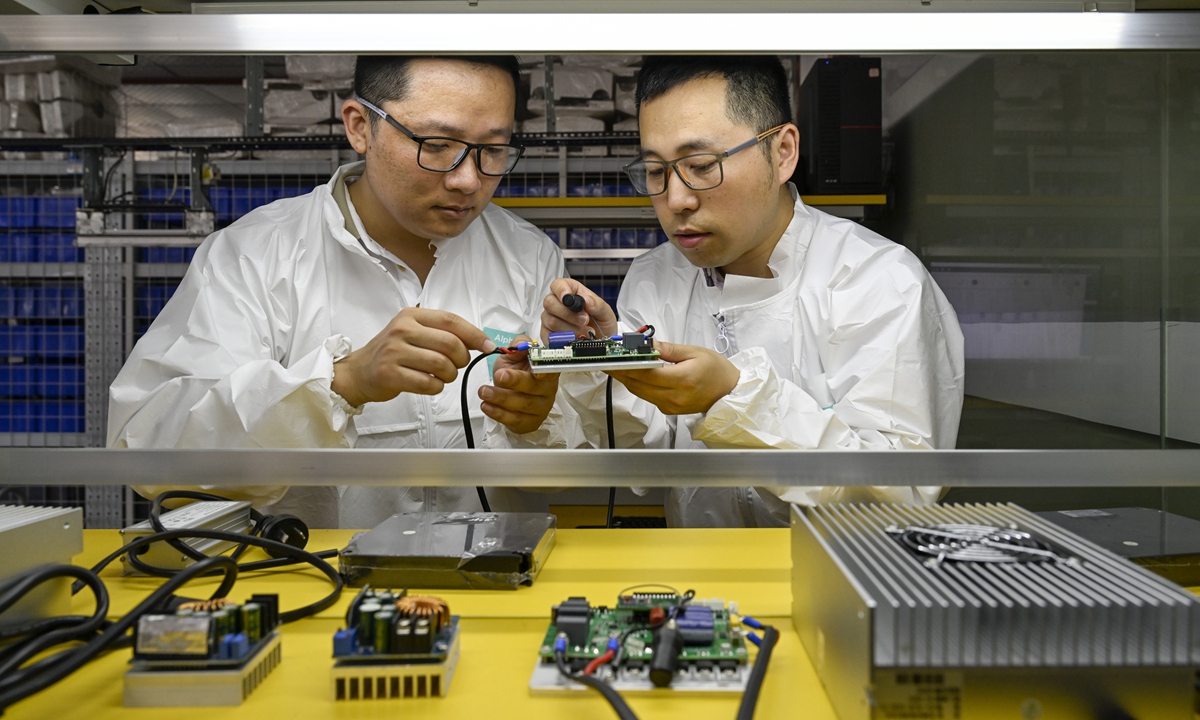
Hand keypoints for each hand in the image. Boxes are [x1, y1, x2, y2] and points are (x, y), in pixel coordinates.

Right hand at [331, 308, 494, 406]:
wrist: (358, 372)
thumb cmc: (392, 353)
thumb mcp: (413, 333)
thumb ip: (443, 333)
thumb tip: (480, 340)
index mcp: (411, 316)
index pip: (451, 320)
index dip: (474, 334)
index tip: (488, 346)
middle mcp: (402, 330)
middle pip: (450, 344)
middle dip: (461, 359)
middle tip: (457, 365)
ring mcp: (394, 352)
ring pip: (442, 365)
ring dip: (449, 375)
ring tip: (441, 375)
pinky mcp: (390, 374)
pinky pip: (428, 384)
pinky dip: (436, 387)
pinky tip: (429, 384)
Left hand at [478, 335, 559, 433]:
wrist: (506, 392)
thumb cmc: (513, 372)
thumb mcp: (513, 356)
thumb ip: (518, 347)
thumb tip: (522, 344)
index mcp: (547, 370)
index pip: (551, 370)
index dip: (545, 371)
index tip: (535, 371)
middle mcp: (548, 390)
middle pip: (535, 387)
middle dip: (515, 381)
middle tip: (498, 375)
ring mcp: (541, 409)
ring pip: (523, 405)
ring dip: (502, 398)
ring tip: (484, 391)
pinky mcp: (530, 423)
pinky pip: (515, 420)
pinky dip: (499, 414)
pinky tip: (486, 406)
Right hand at [540, 278, 617, 342]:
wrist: (601, 341)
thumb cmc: (600, 323)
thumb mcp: (605, 312)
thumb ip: (598, 305)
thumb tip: (587, 301)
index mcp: (570, 290)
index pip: (558, 285)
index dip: (561, 291)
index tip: (569, 300)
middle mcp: (557, 303)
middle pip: (550, 303)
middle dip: (568, 314)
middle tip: (584, 320)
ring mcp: (550, 318)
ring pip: (551, 321)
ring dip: (570, 328)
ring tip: (586, 332)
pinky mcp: (548, 334)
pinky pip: (549, 336)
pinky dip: (563, 339)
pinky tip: (575, 339)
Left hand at [607, 341, 739, 414]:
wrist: (729, 391)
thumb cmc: (716, 370)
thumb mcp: (695, 352)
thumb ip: (668, 350)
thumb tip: (648, 346)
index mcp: (682, 381)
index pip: (646, 374)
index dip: (626, 366)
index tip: (613, 358)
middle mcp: (674, 397)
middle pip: (638, 385)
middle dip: (620, 372)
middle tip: (607, 361)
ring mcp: (670, 406)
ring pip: (640, 393)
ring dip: (627, 379)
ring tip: (615, 366)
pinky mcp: (669, 410)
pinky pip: (648, 397)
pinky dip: (638, 386)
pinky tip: (633, 375)